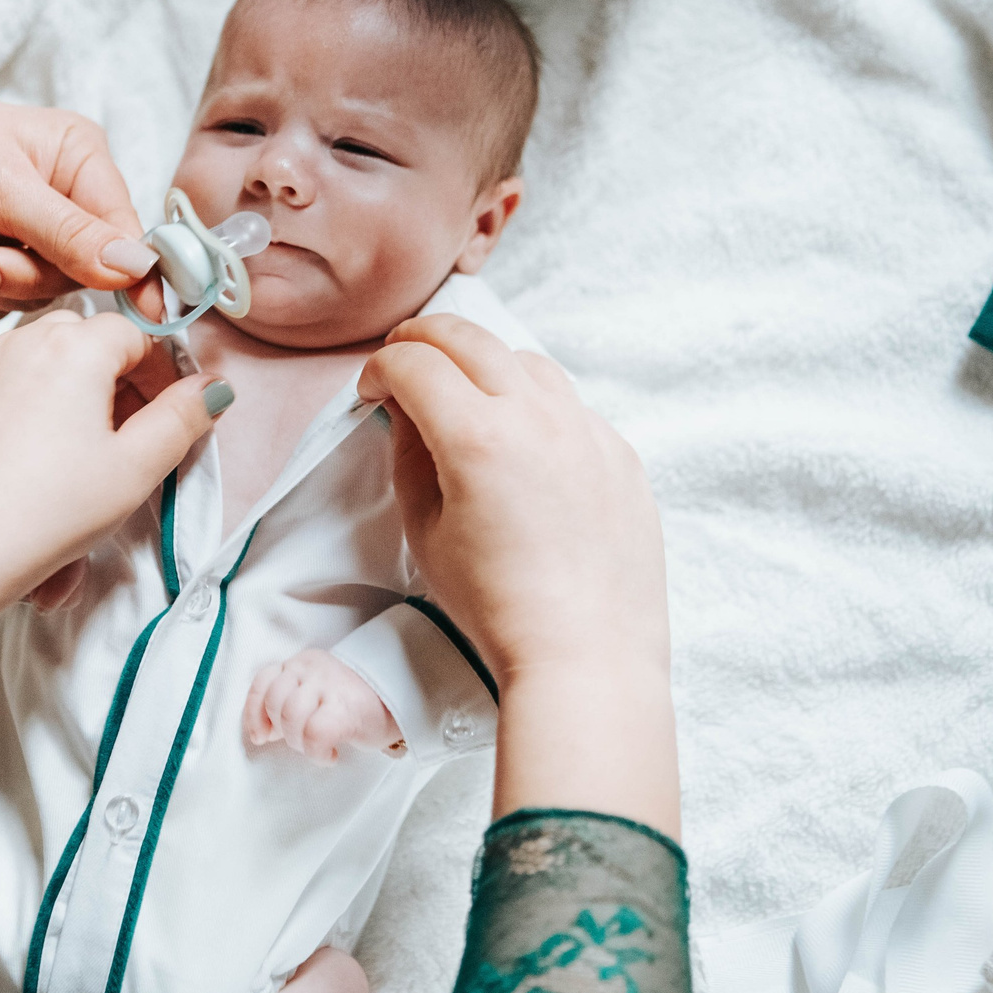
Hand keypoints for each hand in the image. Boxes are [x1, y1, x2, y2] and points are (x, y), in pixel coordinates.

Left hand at [0, 82, 158, 322]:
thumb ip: (68, 232)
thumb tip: (137, 267)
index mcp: (77, 161)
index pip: (126, 234)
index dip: (128, 276)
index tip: (142, 312)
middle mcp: (58, 204)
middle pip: (73, 280)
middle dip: (9, 270)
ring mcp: (20, 243)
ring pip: (25, 302)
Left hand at [0, 312, 229, 713]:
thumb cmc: (42, 514)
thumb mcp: (134, 471)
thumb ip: (182, 419)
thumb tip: (211, 387)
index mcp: (75, 347)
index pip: (135, 335)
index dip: (158, 376)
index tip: (163, 422)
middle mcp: (20, 340)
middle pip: (84, 342)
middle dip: (111, 383)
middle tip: (121, 443)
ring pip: (38, 365)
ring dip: (65, 399)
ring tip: (71, 464)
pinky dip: (20, 415)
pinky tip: (22, 469)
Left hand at [244, 650, 403, 762]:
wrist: (402, 700)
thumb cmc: (353, 703)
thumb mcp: (315, 692)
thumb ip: (289, 703)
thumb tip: (264, 732)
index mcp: (301, 663)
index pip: (263, 681)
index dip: (254, 712)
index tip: (262, 736)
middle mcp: (311, 668)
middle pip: (274, 702)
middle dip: (282, 731)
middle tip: (304, 741)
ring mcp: (329, 685)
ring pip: (291, 717)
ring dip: (299, 742)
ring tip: (318, 747)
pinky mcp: (345, 709)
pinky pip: (314, 734)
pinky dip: (317, 752)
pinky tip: (331, 754)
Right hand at [357, 315, 677, 832]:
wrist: (586, 656)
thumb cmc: (496, 607)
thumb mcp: (426, 532)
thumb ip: (409, 456)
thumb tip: (407, 412)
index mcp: (477, 436)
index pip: (413, 364)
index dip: (379, 370)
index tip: (372, 392)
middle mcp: (537, 416)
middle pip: (468, 337)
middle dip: (422, 340)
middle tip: (403, 361)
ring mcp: (588, 430)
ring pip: (526, 360)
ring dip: (483, 363)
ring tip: (465, 394)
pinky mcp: (620, 453)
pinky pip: (570, 405)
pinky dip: (534, 405)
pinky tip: (523, 445)